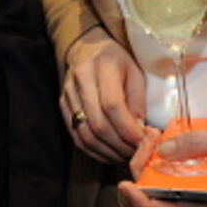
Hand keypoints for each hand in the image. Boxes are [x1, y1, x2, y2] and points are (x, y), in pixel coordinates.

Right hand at [59, 27, 145, 163]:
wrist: (87, 49)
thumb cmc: (117, 61)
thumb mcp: (136, 72)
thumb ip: (138, 101)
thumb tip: (140, 132)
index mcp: (104, 65)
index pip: (112, 105)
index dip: (129, 130)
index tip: (144, 142)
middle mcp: (82, 79)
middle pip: (98, 124)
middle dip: (120, 145)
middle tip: (137, 155)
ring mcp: (69, 93)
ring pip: (86, 134)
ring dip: (108, 152)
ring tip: (125, 157)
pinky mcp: (63, 105)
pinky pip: (76, 136)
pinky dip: (94, 151)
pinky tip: (109, 154)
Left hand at [117, 117, 206, 206]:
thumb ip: (197, 142)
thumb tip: (161, 150)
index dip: (143, 204)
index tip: (125, 184)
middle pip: (163, 205)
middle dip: (142, 180)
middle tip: (140, 149)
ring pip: (167, 190)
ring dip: (151, 169)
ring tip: (149, 140)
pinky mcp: (206, 175)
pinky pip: (177, 175)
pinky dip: (163, 160)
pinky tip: (160, 139)